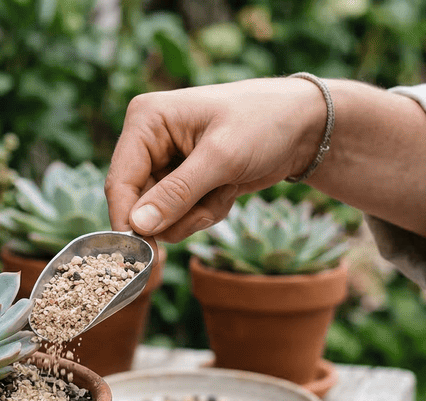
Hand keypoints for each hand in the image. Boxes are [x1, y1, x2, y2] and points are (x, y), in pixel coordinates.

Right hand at [105, 78, 326, 242]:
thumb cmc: (265, 123)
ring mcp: (165, 163)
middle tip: (211, 204)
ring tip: (226, 187)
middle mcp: (148, 141)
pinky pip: (181, 216)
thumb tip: (138, 226)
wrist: (305, 125)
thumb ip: (177, 193)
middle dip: (178, 214)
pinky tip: (229, 188)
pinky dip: (207, 211)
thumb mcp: (221, 158)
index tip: (144, 253)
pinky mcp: (182, 181)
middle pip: (139, 205)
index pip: (120, 182)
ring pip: (161, 216)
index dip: (128, 220)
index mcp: (146, 121)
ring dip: (196, 214)